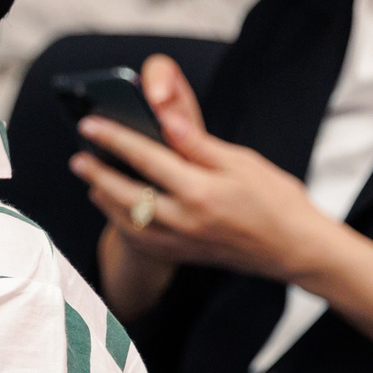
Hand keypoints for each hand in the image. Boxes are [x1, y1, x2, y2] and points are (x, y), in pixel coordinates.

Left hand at [69, 54, 331, 283]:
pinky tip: (115, 207)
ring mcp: (180, 242)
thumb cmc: (275, 199)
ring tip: (91, 179)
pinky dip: (121, 223)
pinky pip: (139, 241)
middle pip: (125, 194)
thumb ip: (196, 142)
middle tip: (77, 157)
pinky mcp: (180, 256)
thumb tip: (164, 116)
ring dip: (104, 199)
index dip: (115, 138)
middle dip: (96, 173)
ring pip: (126, 222)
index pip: (147, 158)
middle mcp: (185, 220)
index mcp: (202, 191)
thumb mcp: (241, 162)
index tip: (90, 124)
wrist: (295, 249)